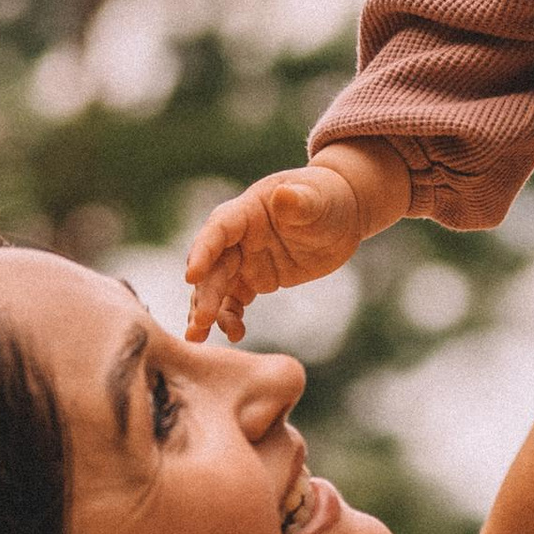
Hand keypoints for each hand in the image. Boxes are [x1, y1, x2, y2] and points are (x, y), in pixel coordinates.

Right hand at [183, 161, 368, 341]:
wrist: (341, 217)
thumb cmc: (327, 199)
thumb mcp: (316, 200)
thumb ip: (298, 201)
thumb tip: (283, 196)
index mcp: (247, 211)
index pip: (219, 230)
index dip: (203, 251)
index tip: (191, 276)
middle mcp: (238, 237)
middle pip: (214, 266)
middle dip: (204, 294)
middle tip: (200, 323)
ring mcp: (244, 260)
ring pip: (216, 287)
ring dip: (204, 311)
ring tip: (197, 337)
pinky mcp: (255, 280)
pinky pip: (234, 301)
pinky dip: (230, 318)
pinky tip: (234, 334)